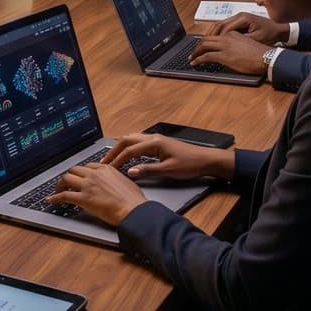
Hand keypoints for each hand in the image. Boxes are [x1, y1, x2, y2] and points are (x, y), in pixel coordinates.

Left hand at [48, 162, 148, 225]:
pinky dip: (56, 197)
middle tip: (66, 183)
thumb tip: (112, 183)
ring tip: (58, 190)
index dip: (81, 173)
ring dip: (61, 184)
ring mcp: (88, 186)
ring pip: (67, 179)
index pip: (87, 166)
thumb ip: (114, 178)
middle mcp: (95, 175)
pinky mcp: (84, 198)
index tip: (79, 177)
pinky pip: (65, 195)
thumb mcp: (125, 181)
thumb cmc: (133, 199)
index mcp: (106, 169)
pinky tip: (51, 200)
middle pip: (75, 170)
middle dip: (69, 176)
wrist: (133, 209)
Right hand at [106, 133, 233, 181]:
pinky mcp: (160, 144)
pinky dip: (130, 149)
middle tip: (104, 161)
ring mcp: (157, 140)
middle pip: (127, 140)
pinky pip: (139, 143)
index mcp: (154, 143)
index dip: (117, 160)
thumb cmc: (190, 164)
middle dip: (114, 150)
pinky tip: (128, 156)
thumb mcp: (167, 171)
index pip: (129, 150)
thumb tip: (129, 172)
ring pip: (133, 139)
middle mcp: (154, 138)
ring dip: (121, 148)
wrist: (206, 160)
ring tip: (112, 158)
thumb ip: (147, 171)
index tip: (108, 168)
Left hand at [190, 31, 271, 74]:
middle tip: (194, 51)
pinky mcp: (223, 56)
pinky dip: (198, 59)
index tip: (203, 45)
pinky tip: (195, 62)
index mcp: (234, 34)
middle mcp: (227, 37)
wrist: (266, 57)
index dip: (207, 40)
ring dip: (196, 51)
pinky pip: (206, 56)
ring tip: (191, 57)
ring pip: (204, 45)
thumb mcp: (247, 45)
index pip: (216, 35)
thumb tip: (232, 52)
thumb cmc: (260, 54)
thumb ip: (237, 45)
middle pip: (207, 38)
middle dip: (198, 45)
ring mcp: (225, 46)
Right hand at [211, 12, 286, 44]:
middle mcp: (239, 16)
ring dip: (212, 34)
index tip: (210, 48)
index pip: (224, 29)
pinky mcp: (239, 21)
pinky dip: (218, 33)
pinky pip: (225, 26)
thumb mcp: (256, 40)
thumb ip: (241, 41)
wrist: (278, 29)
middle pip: (219, 25)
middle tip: (202, 46)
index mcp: (243, 18)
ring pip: (220, 25)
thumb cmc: (270, 34)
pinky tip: (215, 41)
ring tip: (205, 44)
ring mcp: (238, 18)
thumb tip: (226, 46)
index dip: (217, 39)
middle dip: (210, 36)